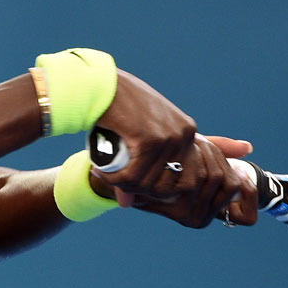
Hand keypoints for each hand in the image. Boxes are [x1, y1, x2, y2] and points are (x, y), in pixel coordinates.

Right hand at [91, 71, 257, 226]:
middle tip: (119, 182)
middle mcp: (184, 134)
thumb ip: (137, 166)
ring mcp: (169, 137)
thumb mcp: (136, 134)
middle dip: (143, 191)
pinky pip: (134, 176)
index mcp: (187, 131)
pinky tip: (102, 172)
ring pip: (150, 184)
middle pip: (170, 186)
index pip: (185, 179)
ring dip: (125, 186)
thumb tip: (128, 205)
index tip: (135, 183)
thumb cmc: (115, 105)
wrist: (100, 83)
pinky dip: (115, 180)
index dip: (158, 189)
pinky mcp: (149, 140)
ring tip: (107, 176)